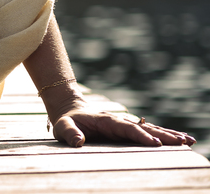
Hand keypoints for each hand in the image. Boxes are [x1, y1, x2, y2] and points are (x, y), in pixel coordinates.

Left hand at [48, 95, 195, 147]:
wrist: (69, 109)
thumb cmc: (66, 121)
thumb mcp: (63, 126)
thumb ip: (70, 133)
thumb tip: (78, 142)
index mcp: (107, 121)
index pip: (127, 128)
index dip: (141, 136)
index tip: (155, 143)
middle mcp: (120, 121)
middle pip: (145, 128)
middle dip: (164, 135)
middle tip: (183, 142)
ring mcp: (125, 124)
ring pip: (150, 129)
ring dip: (169, 134)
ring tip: (189, 140)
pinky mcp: (128, 129)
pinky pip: (148, 132)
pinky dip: (164, 135)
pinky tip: (179, 139)